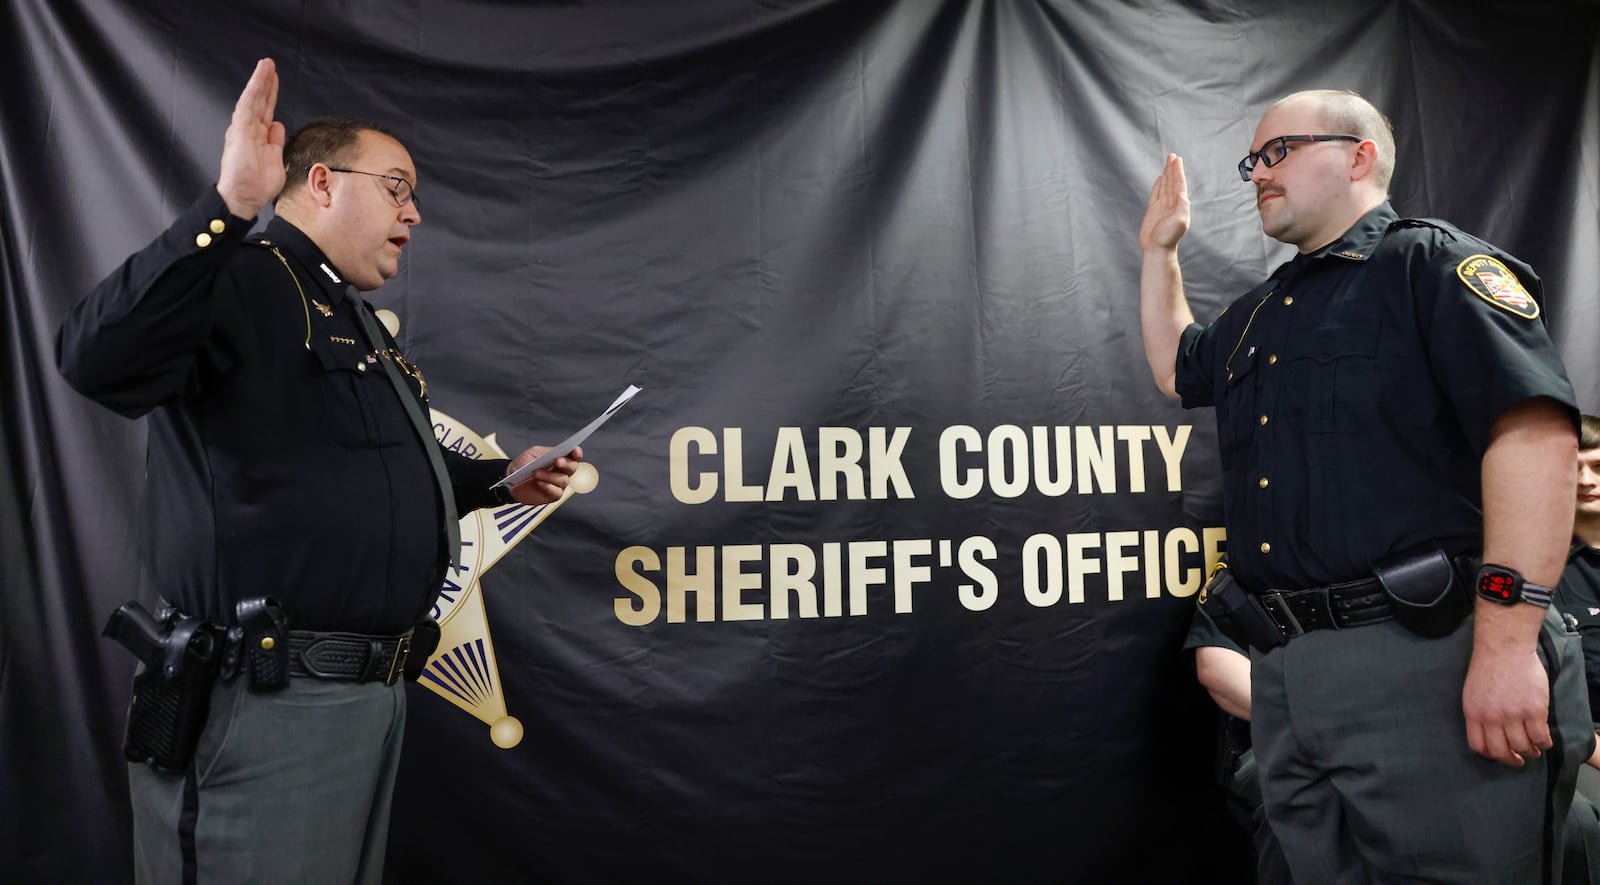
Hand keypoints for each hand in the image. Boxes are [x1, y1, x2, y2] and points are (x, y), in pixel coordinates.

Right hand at [216, 58, 286, 219]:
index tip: (274, 79)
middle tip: (270, 64)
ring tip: (266, 64)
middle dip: (265, 82)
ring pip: (252, 99)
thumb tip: (277, 126)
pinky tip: (258, 79)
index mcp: (257, 136)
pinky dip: (253, 91)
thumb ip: (275, 142)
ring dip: (259, 81)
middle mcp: (248, 130)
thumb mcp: (275, 161)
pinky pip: (247, 106)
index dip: (270, 94)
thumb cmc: (257, 185)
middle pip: (259, 101)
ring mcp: (243, 129)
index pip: (265, 110)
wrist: (243, 198)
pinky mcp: (239, 131)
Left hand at [504, 445, 582, 506]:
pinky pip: (557, 492)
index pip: (573, 456)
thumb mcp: (533, 453)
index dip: (576, 453)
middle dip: (567, 464)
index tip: (575, 451)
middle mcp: (561, 471)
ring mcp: (558, 484)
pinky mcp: (553, 495)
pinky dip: (548, 486)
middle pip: (572, 468)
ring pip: (564, 480)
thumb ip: (546, 452)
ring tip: (536, 473)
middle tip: (557, 461)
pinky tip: (539, 483)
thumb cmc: (522, 465)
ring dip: (550, 475)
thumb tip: (557, 453)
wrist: (511, 481)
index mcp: (559, 459)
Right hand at [1138, 153, 1189, 252]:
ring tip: (1168, 163)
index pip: (1178, 184)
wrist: (1157, 250)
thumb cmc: (1168, 238)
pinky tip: (1159, 179)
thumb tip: (1182, 194)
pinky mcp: (1154, 210)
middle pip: (1172, 182)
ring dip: (1166, 174)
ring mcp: (1162, 206)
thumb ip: (1182, 207)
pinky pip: (1156, 193)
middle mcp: (1172, 203)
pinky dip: (1158, 185)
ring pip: (1165, 186)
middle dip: (1172, 169)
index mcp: (1179, 204)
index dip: (1177, 171)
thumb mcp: (1179, 221)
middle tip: (1172, 155)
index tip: (1176, 159)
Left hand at [1462, 644, 1551, 766]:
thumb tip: (1489, 732)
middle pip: (1501, 751)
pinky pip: (1540, 737)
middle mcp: (1492, 718)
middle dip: (1511, 760)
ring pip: (1522, 747)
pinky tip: (1545, 741)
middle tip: (1519, 759)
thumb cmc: (1488, 667)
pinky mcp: (1534, 710)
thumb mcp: (1472, 692)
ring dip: (1530, 752)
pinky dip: (1544, 743)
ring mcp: (1513, 715)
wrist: (1504, 648)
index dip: (1491, 755)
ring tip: (1534, 749)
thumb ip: (1479, 713)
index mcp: (1473, 713)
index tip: (1500, 755)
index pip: (1479, 746)